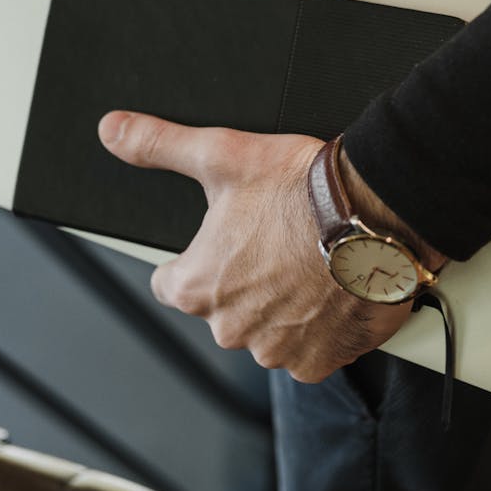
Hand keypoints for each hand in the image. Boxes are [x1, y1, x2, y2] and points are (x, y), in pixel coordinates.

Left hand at [97, 112, 413, 381]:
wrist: (375, 213)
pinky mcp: (321, 359)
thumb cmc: (301, 191)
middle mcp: (231, 327)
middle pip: (223, 305)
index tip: (216, 244)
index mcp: (197, 286)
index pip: (169, 283)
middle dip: (244, 278)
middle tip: (272, 240)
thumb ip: (159, 144)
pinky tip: (328, 288)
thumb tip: (115, 130)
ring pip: (267, 327)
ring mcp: (277, 349)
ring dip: (281, 303)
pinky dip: (317, 325)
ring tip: (304, 260)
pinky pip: (309, 348)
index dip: (190, 260)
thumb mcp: (220, 154)